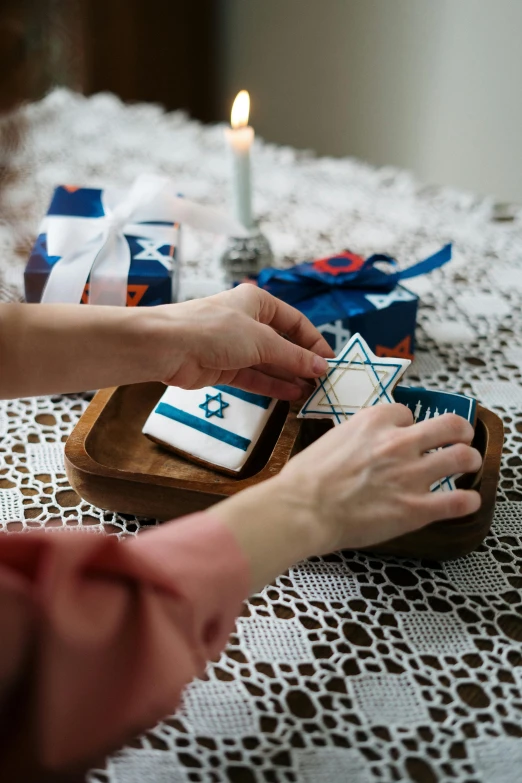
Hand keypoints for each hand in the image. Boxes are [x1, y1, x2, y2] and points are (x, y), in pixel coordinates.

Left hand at [156, 284, 334, 399]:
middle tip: (324, 383)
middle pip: (283, 344)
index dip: (314, 342)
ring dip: (289, 377)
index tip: (331, 362)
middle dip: (302, 363)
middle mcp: (247, 322)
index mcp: (257, 302)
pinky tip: (291, 395)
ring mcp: (235, 346)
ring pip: (269, 364)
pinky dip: (272, 386)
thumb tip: (322, 367)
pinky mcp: (224, 368)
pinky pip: (254, 377)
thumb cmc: (214, 330)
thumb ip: (293, 356)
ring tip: (312, 393)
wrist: (166, 347)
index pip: (295, 322)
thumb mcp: (261, 341)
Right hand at [277, 403, 481, 551]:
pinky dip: (468, 501)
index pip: (407, 412)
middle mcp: (398, 442)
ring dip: (469, 460)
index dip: (409, 424)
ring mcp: (410, 475)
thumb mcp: (332, 438)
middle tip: (459, 439)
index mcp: (374, 421)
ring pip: (463, 457)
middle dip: (459, 432)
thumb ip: (358, 437)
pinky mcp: (416, 508)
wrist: (301, 509)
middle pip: (451, 425)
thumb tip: (365, 446)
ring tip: (468, 465)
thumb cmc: (306, 478)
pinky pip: (459, 501)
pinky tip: (466, 502)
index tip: (407, 435)